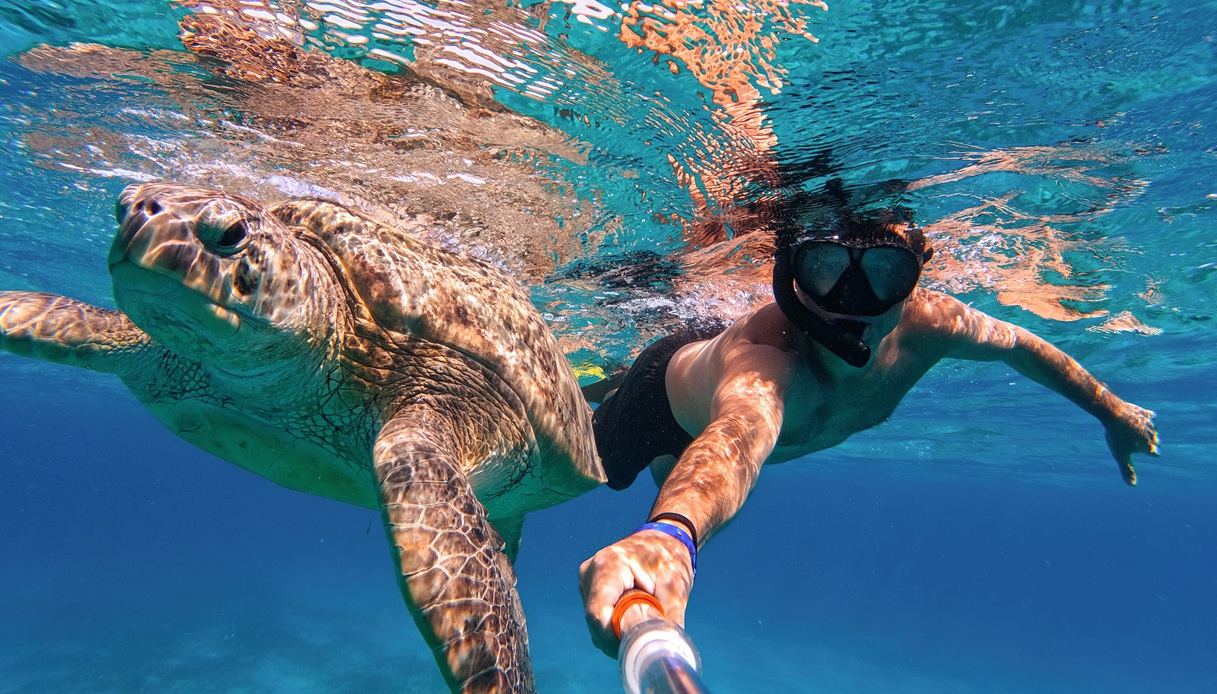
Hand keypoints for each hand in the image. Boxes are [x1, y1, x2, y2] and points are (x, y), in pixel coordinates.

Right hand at [578, 528, 693, 656]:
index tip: (634, 647)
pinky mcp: (590, 586)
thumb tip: (670, 650)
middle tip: (643, 644)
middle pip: (595, 621)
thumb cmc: (670, 557)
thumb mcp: (675, 587)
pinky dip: (612, 626)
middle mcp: (590, 571)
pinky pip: (597, 615)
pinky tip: (631, 622)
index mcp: (608, 566)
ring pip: (594, 622)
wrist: (663, 538)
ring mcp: (587, 579)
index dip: (611, 637)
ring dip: (614, 633)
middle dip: (616, 639)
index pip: (597, 613)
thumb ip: (670, 619)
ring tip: (641, 629)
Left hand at [1104, 401, 1158, 484]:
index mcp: (1149, 447)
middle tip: (1146, 442)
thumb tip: (1132, 485)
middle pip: (1156, 441)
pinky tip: (1145, 418)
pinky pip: (1150, 416)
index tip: (1151, 454)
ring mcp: (1150, 423)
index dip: (1152, 453)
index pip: (1155, 453)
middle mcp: (1153, 435)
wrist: (1115, 414)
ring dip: (1149, 431)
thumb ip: (1127, 470)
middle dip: (1152, 442)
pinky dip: (1148, 418)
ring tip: (1141, 431)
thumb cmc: (1117, 437)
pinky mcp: (1145, 412)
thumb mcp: (1120, 455)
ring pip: (1153, 429)